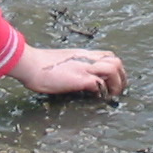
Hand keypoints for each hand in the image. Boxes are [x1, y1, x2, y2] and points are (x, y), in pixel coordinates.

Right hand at [8, 45, 127, 97]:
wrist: (30, 63)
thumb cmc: (40, 64)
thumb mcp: (62, 61)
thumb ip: (73, 65)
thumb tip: (76, 75)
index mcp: (83, 54)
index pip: (108, 55)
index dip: (116, 68)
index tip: (114, 80)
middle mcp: (86, 59)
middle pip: (116, 61)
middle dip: (122, 77)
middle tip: (117, 90)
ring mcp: (84, 68)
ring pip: (113, 69)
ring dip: (116, 84)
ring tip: (112, 95)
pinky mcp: (79, 78)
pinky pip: (99, 83)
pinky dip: (102, 91)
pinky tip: (98, 98)